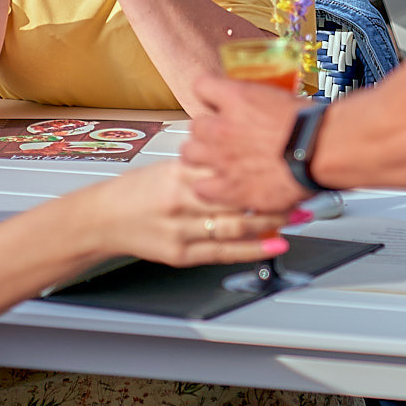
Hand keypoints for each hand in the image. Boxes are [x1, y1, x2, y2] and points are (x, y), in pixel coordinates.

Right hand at [84, 160, 293, 266]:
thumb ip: (203, 162)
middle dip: (273, 194)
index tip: (285, 159)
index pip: (227, 165)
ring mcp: (181, 229)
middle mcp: (181, 199)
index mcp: (179, 171)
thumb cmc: (139, 190)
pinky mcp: (180, 254)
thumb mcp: (170, 167)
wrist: (103, 219)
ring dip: (271, 221)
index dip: (259, 164)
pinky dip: (253, 249)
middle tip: (303, 188)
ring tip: (298, 215)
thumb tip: (241, 151)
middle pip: (236, 196)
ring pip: (234, 225)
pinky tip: (275, 244)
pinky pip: (223, 252)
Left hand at [181, 76, 309, 211]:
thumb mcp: (283, 99)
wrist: (319, 151)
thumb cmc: (311, 125)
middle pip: (194, 125)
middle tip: (222, 137)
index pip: (201, 86)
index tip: (216, 102)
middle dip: (206, 131)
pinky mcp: (228, 187)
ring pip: (189, 154)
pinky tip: (219, 186)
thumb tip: (263, 107)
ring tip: (216, 161)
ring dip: (201, 157)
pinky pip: (200, 188)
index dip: (209, 95)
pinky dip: (208, 188)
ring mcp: (221, 158)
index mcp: (236, 98)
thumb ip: (262, 104)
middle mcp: (221, 126)